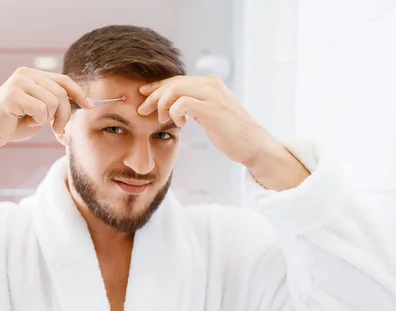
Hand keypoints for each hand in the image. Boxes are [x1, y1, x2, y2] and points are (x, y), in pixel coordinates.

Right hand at [0, 67, 91, 148]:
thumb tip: (81, 102)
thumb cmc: (13, 123)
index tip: (89, 106)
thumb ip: (57, 104)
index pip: (64, 80)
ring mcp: (18, 82)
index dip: (79, 93)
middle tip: (57, 128)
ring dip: (48, 119)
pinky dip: (37, 121)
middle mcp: (25, 74)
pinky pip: (40, 109)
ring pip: (53, 102)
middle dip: (64, 115)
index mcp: (32, 74)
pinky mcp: (12, 95)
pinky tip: (24, 121)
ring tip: (33, 122)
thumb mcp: (41, 112)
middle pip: (62, 92)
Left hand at [137, 76, 273, 165]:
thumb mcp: (210, 114)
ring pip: (175, 90)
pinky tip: (180, 124)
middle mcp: (211, 84)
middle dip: (153, 96)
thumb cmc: (232, 133)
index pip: (177, 80)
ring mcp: (212, 94)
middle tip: (142, 110)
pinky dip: (174, 113)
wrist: (253, 144)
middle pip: (172, 83)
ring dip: (162, 105)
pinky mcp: (211, 108)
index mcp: (210, 83)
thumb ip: (195, 106)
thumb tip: (176, 106)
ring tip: (162, 120)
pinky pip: (182, 103)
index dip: (157, 87)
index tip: (143, 95)